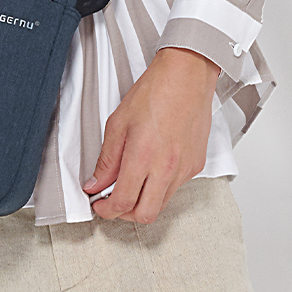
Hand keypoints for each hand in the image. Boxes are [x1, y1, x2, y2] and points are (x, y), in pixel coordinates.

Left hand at [82, 46, 220, 222]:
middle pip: (144, 215)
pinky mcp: (196, 166)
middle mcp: (167, 168)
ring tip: (131, 183)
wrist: (186, 76)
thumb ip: (106, 159)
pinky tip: (152, 168)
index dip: (105, 210)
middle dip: (124, 214)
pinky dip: (160, 186)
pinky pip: (175, 188)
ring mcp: (184, 170)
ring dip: (143, 202)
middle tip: (112, 201)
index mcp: (143, 156)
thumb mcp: (118, 122)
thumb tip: (95, 184)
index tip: (98, 205)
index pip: (122, 202)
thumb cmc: (154, 91)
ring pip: (161, 205)